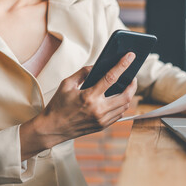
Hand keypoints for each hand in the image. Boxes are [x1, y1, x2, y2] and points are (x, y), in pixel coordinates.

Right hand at [20, 52, 136, 159]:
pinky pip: (119, 115)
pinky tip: (119, 99)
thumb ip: (82, 73)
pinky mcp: (102, 126)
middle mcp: (98, 110)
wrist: (52, 129)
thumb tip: (97, 67)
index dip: (122, 65)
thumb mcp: (66, 84)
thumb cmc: (58, 105)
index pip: (110, 78)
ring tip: (127, 87)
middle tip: (132, 77)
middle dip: (132, 84)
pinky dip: (122, 105)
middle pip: (125, 96)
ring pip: (124, 106)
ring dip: (128, 95)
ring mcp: (101, 120)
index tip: (130, 56)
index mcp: (88, 97)